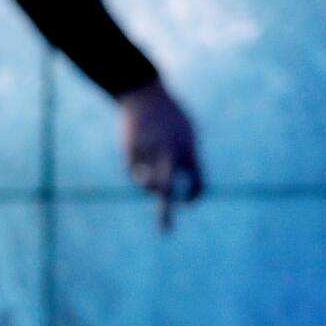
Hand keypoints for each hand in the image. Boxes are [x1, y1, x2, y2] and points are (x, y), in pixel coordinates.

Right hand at [117, 79, 202, 229]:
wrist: (144, 93)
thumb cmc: (171, 116)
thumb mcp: (188, 133)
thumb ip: (188, 158)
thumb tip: (181, 187)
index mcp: (188, 148)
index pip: (196, 181)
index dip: (193, 195)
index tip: (185, 202)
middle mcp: (168, 150)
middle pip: (167, 185)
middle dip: (165, 209)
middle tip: (165, 232)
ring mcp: (147, 149)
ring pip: (147, 182)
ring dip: (148, 183)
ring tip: (146, 167)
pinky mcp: (129, 148)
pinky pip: (134, 172)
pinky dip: (137, 171)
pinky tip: (139, 155)